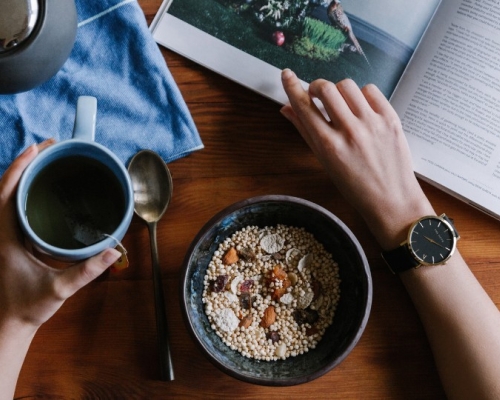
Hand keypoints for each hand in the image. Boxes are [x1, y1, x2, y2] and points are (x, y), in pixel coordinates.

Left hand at [0, 140, 120, 329]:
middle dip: (24, 163)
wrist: (9, 323)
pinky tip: (39, 188)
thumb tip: (113, 251)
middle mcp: (0, 232)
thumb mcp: (59, 289)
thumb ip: (87, 271)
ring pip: (6, 196)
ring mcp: (3, 235)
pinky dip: (22, 190)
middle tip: (47, 147)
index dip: (19, 168)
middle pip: (4, 188)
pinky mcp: (9, 240)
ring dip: (22, 175)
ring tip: (44, 160)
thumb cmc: (27, 307)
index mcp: (5, 238)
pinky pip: (11, 207)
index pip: (5, 194)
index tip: (36, 149)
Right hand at [280, 69, 433, 248]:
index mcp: (328, 146)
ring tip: (342, 104)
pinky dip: (361, 95)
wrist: (391, 200)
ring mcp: (372, 123)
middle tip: (317, 94)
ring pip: (347, 85)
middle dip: (316, 86)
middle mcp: (349, 131)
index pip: (304, 106)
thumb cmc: (355, 186)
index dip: (292, 86)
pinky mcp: (391, 118)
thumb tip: (286, 109)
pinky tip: (360, 108)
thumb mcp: (325, 162)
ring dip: (339, 90)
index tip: (286, 74)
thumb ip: (305, 132)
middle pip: (326, 88)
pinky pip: (370, 90)